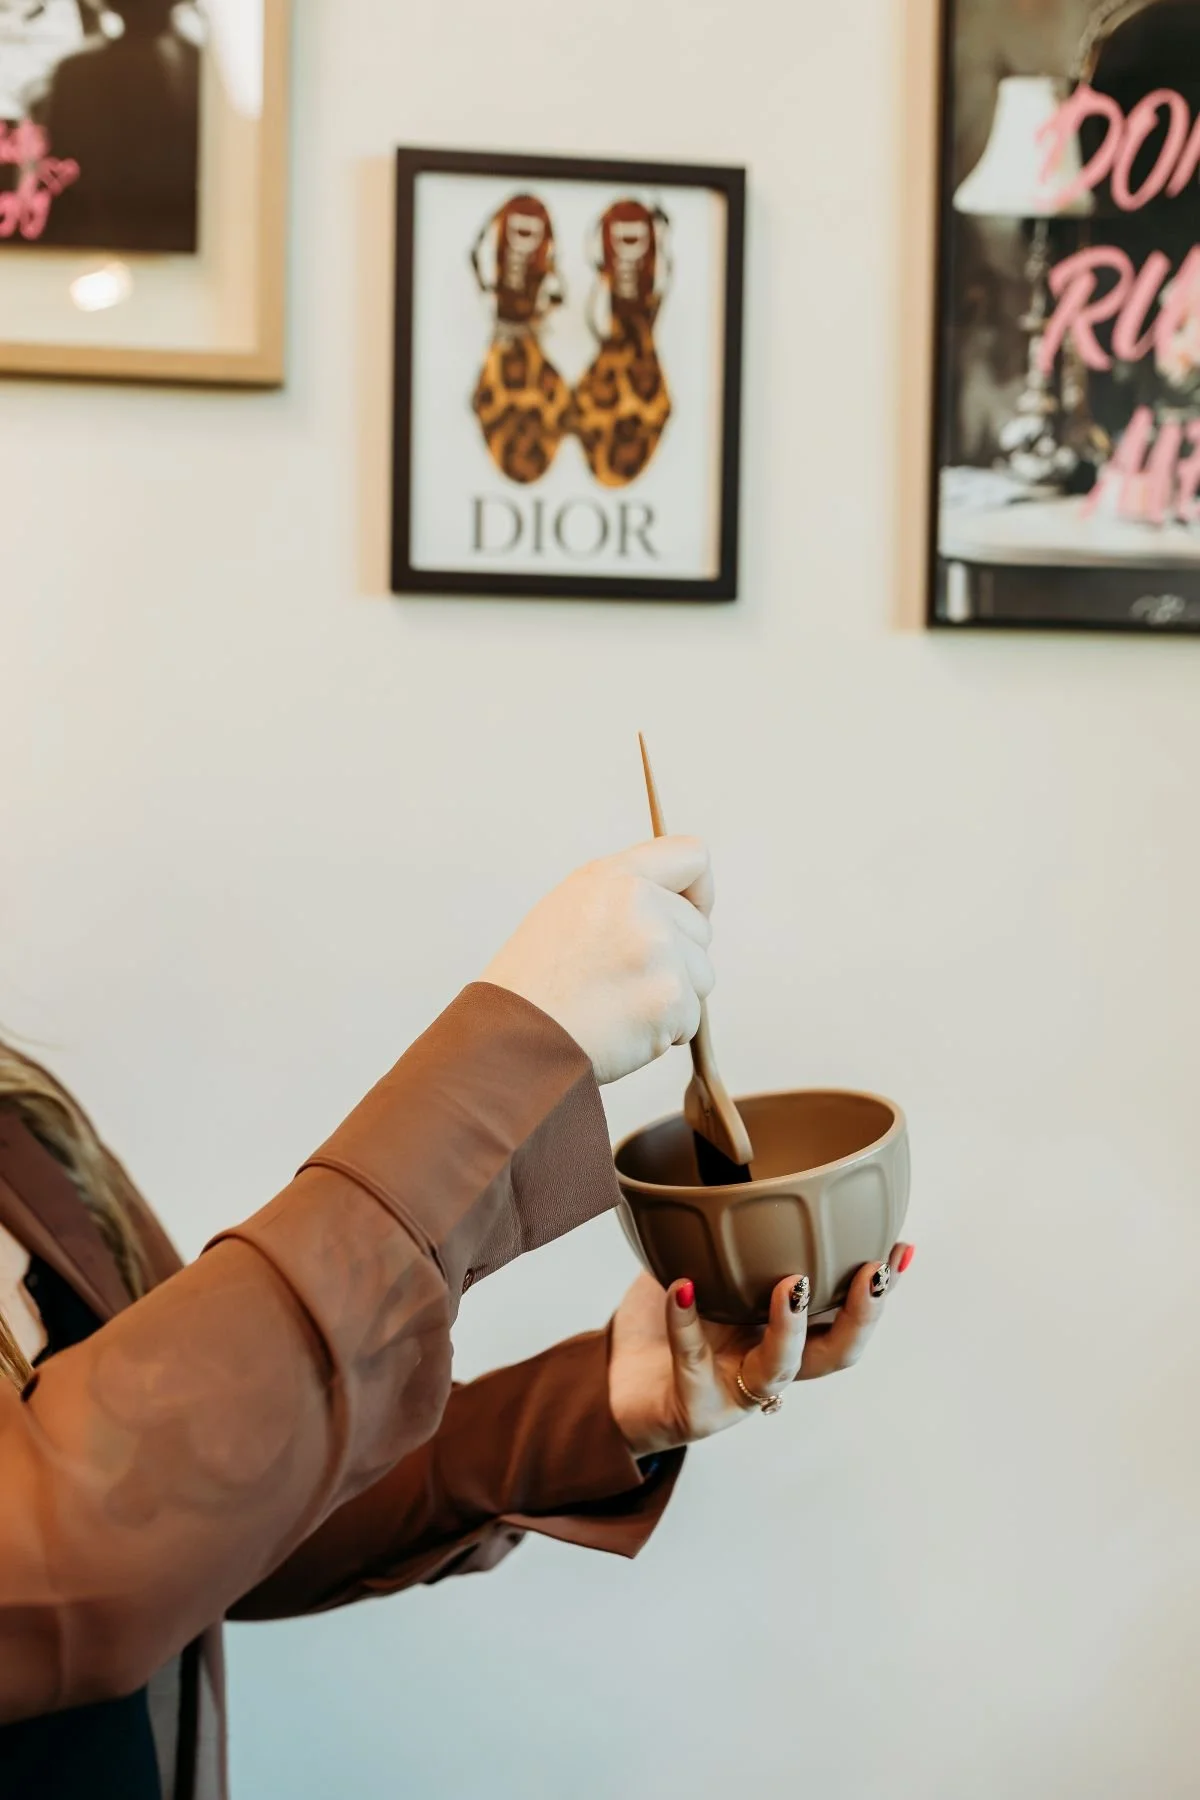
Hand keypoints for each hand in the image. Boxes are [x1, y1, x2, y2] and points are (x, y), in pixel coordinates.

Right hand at [483, 837, 715, 1085]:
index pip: (692, 857)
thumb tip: (679, 908)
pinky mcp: (670, 998)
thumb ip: (624, 896)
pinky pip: (690, 1018)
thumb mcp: (567, 910)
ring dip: (671, 998)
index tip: (686, 917)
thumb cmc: (535, 985)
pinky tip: (621, 1031)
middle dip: (676, 959)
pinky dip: (663, 1033)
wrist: (513, 1040)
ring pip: (701, 976)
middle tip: (621, 981)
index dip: (697, 892)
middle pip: (699, 929)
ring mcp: (659, 951)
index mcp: (613, 878)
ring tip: (617, 1007)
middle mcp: (641, 905)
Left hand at [608, 1246, 913, 1457]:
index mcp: (784, 1334)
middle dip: (862, 1313)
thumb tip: (733, 1155)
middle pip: (837, 1351)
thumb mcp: (702, 1268)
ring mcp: (736, 1392)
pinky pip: (693, 1361)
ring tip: (792, 1284)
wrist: (617, 1386)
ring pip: (780, 1368)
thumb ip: (723, 1229)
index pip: (846, 1317)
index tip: (901, 1247)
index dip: (880, 1291)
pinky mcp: (695, 1408)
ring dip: (791, 1326)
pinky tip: (681, 1289)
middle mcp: (771, 1365)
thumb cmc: (666, 1325)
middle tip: (872, 1271)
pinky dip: (686, 1323)